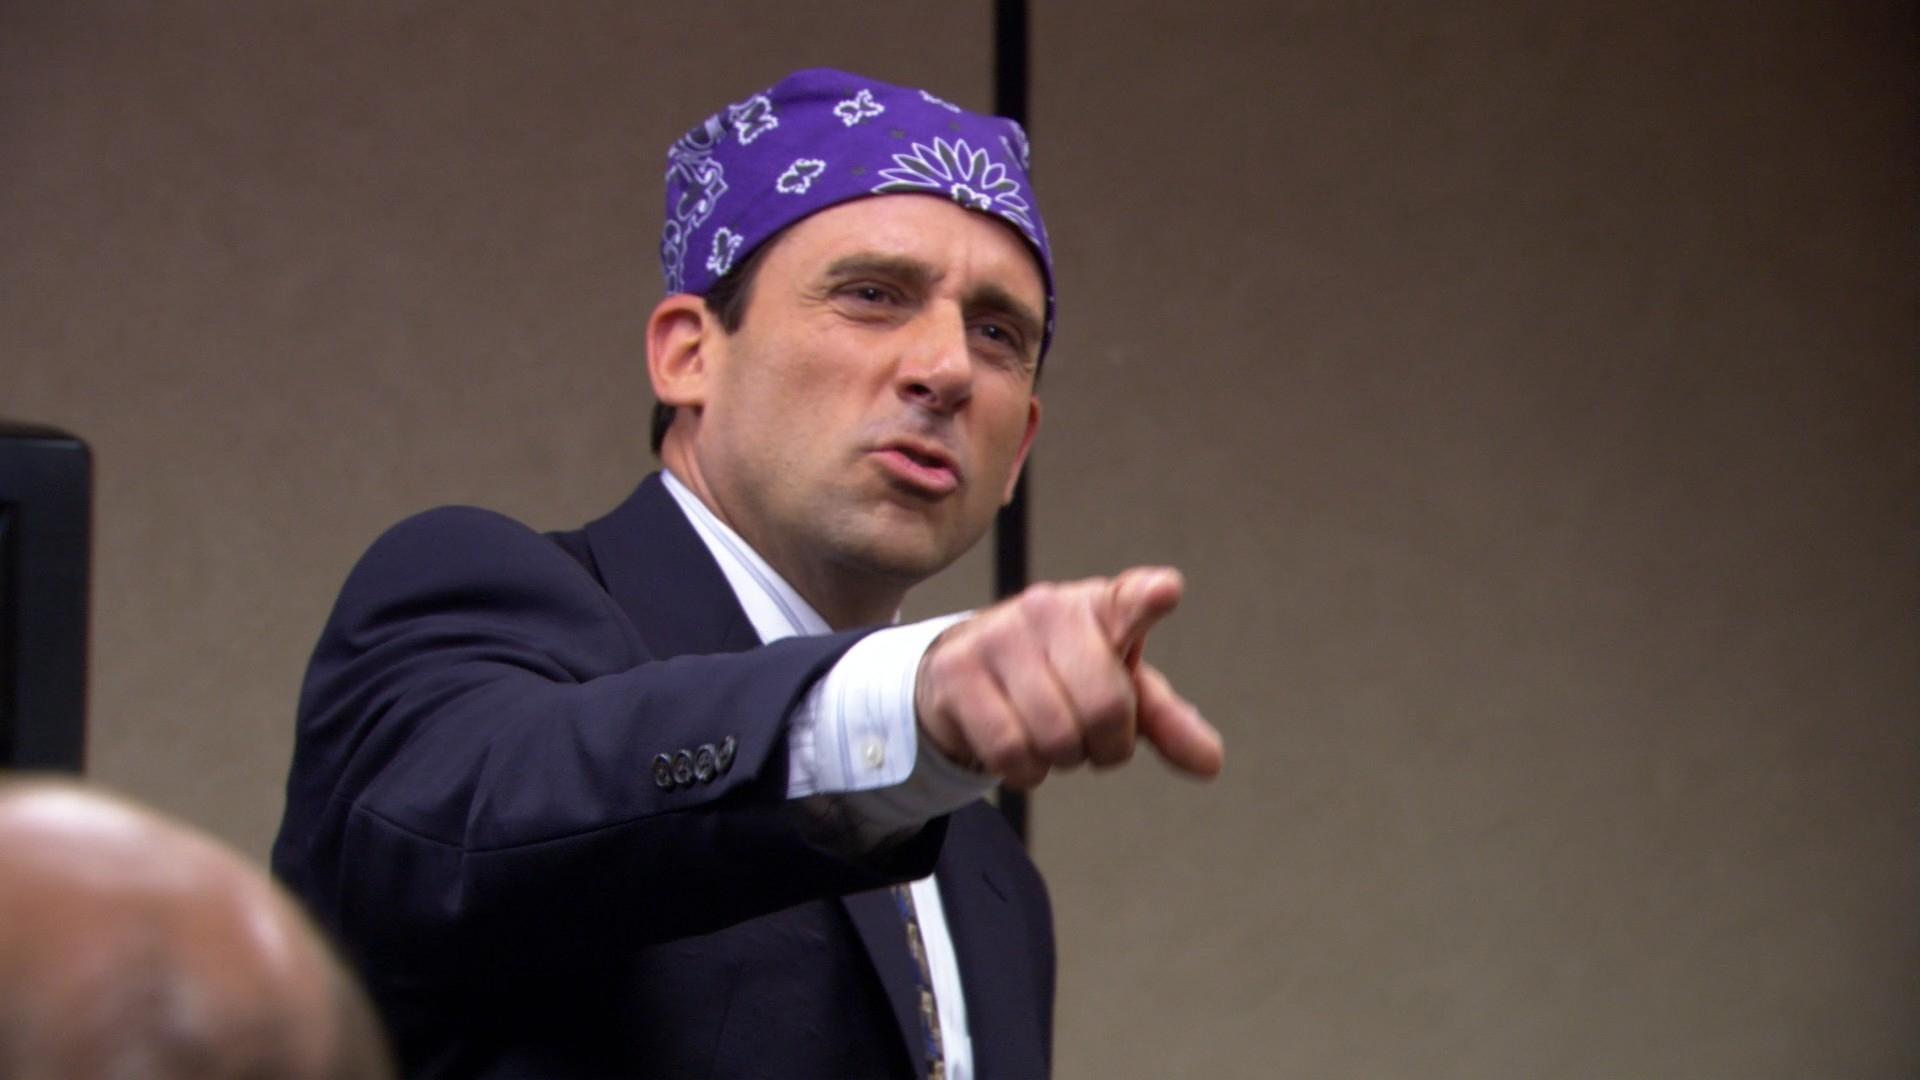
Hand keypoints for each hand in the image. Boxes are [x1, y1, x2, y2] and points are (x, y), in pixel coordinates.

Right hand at [913, 567, 1224, 789]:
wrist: (965, 672)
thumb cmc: (1056, 676)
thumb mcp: (1116, 691)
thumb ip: (1163, 722)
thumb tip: (1210, 764)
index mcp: (1099, 606)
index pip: (1130, 598)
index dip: (1148, 599)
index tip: (1166, 592)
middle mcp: (1048, 607)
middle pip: (1104, 708)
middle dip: (1104, 747)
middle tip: (1087, 738)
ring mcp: (997, 635)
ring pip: (1054, 735)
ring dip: (1060, 761)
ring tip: (1048, 739)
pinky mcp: (956, 671)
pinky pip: (1008, 750)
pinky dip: (1024, 771)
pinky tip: (1020, 752)